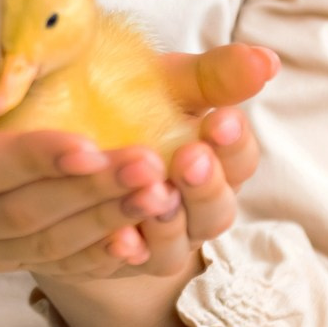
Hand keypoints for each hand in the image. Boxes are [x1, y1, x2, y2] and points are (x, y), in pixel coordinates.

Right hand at [0, 33, 190, 280]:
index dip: (33, 160)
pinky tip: (148, 232)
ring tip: (162, 191)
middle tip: (151, 164)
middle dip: (90, 191)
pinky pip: (59, 263)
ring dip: (108, 220)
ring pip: (48, 245)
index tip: (90, 144)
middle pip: (23, 214)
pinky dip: (104, 251)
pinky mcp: (2, 263)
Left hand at [28, 42, 277, 326]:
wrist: (61, 134)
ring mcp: (157, 241)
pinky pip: (123, 265)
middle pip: (215, 212)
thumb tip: (266, 60)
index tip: (222, 120)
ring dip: (167, 222)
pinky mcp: (115, 261)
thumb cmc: (126, 104)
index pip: (240, 162)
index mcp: (214, 165)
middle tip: (190, 157)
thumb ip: (213, 75)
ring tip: (155, 193)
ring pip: (174, 246)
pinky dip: (124, 253)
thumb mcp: (167, 83)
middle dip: (204, 185)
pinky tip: (119, 237)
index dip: (234, 145)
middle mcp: (192, 210)